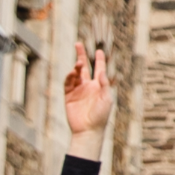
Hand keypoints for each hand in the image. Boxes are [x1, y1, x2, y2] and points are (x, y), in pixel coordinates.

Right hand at [63, 43, 112, 159]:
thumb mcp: (106, 100)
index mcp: (99, 87)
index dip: (99, 60)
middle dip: (81, 56)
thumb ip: (104, 85)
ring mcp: (78, 90)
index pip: (99, 70)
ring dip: (76, 67)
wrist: (88, 130)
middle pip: (84, 68)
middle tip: (78, 44)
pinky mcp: (69, 95)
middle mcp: (88, 87)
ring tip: (78, 64)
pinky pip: (68, 83)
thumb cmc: (101, 116)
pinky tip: (73, 72)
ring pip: (75, 74)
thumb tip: (101, 72)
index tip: (99, 51)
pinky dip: (69, 76)